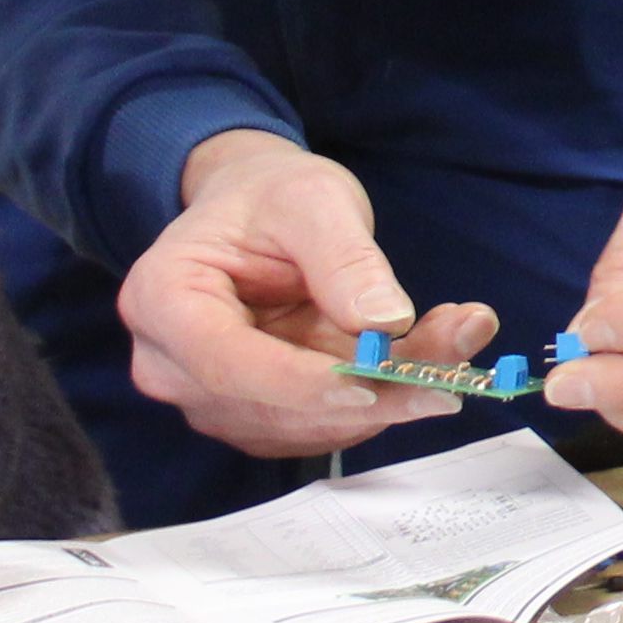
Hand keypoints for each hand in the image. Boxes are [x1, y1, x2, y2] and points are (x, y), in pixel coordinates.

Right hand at [123, 131, 501, 459]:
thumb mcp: (313, 200)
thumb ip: (344, 258)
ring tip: (458, 334)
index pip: (224, 364)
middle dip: (372, 389)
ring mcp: (212, 400)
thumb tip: (383, 322)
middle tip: (459, 345)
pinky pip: (325, 425)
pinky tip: (430, 354)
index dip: (300, 382)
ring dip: (391, 394)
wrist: (260, 212)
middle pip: (272, 406)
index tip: (375, 377)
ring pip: (309, 425)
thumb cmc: (271, 197)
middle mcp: (172, 366)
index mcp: (163, 300)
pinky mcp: (257, 417)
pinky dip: (384, 398)